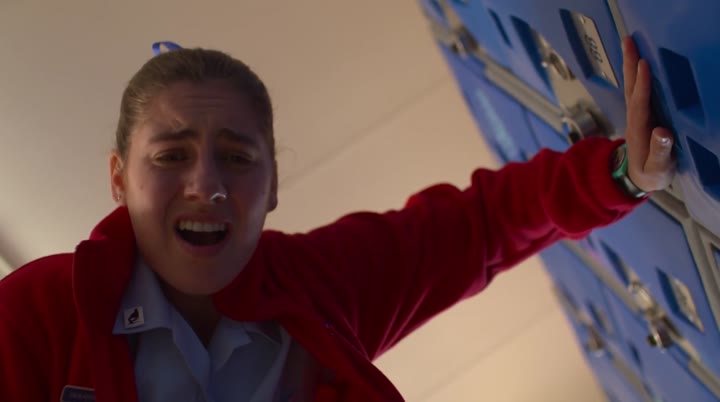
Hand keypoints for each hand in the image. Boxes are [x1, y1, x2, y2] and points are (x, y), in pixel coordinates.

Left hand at [622, 35, 675, 192]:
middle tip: (628, 41)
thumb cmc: (651, 174)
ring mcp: (637, 115)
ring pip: (633, 86)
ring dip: (631, 64)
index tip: (644, 65)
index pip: (640, 104)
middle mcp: (635, 118)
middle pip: (631, 88)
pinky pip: (640, 90)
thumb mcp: (657, 168)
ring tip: (630, 43)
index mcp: (639, 129)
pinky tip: (640, 59)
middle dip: (630, 65)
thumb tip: (662, 132)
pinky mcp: (642, 114)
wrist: (639, 179)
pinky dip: (638, 74)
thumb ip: (660, 151)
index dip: (642, 85)